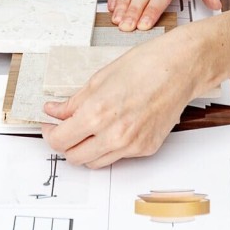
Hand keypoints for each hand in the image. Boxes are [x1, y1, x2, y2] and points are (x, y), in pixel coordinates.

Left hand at [40, 31, 207, 167]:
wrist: (179, 68)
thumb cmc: (144, 66)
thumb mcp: (99, 79)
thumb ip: (73, 102)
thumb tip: (54, 112)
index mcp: (97, 114)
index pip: (59, 141)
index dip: (50, 134)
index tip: (50, 127)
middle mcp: (114, 135)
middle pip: (74, 157)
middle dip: (66, 144)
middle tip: (66, 130)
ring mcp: (132, 145)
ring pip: (96, 162)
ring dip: (87, 150)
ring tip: (90, 130)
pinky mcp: (147, 148)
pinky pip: (119, 156)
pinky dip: (110, 147)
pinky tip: (115, 128)